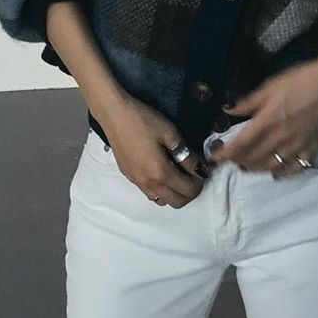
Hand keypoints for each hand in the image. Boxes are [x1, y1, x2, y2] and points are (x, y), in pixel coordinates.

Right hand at [100, 94, 210, 208]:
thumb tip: (199, 168)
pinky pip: (149, 193)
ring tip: (178, 173)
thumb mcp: (170, 133)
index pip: (188, 190)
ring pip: (162, 201)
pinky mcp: (129, 177)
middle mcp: (148, 184)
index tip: (203, 168)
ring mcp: (136, 182)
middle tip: (194, 174)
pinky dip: (161, 189)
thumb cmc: (143, 120)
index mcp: (160, 173)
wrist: (114, 114)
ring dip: (174, 193)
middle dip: (190, 192)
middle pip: (176, 202)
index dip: (200, 182)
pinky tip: (162, 171)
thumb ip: (186, 154)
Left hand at [207, 51, 317, 177]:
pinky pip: (293, 169)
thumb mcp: (271, 85)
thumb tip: (228, 110)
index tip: (214, 156)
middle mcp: (281, 138)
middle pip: (253, 158)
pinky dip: (280, 172)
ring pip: (270, 167)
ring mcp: (297, 147)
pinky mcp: (311, 151)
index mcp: (269, 119)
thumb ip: (249, 101)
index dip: (225, 152)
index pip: (241, 143)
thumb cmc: (301, 79)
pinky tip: (273, 169)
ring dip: (254, 168)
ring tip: (245, 164)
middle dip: (236, 161)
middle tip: (229, 157)